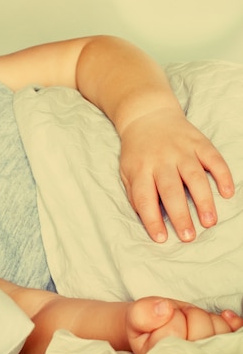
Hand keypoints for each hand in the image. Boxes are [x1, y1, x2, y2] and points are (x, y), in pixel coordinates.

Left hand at [119, 108, 233, 241]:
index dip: (152, 219)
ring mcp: (181, 150)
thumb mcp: (126, 171)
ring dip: (203, 200)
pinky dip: (222, 175)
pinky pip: (213, 159)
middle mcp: (161, 159)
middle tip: (188, 237)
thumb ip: (135, 193)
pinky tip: (227, 193)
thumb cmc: (137, 151)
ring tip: (209, 221)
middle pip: (171, 190)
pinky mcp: (198, 143)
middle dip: (180, 215)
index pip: (144, 197)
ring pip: (194, 176)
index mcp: (140, 168)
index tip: (160, 238)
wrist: (146, 115)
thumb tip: (147, 218)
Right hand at [126, 297, 242, 353]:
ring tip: (190, 322)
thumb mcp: (135, 317)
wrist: (157, 331)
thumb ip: (142, 313)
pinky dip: (232, 321)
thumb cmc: (146, 326)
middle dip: (188, 315)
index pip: (174, 332)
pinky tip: (223, 317)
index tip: (163, 318)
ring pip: (219, 329)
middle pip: (201, 328)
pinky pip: (236, 333)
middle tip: (178, 319)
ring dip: (205, 317)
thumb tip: (164, 309)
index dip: (170, 317)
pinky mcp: (224, 352)